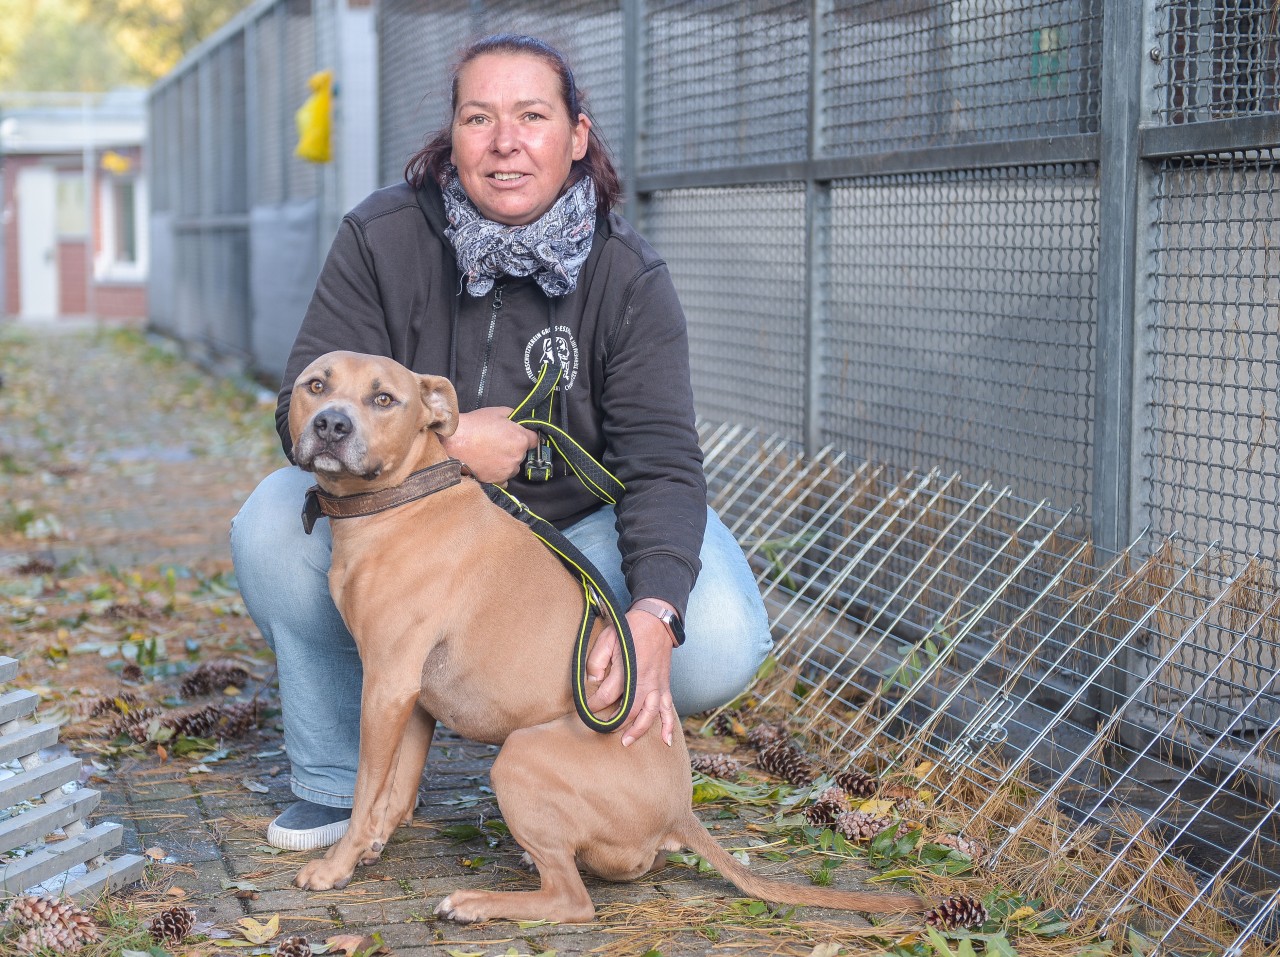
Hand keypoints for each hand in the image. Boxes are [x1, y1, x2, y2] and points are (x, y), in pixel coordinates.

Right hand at [440, 407, 537, 482]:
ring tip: (490, 455)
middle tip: (497, 443)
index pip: (535, 440)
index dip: (527, 436)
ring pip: (512, 467)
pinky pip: (503, 480)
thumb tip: (519, 420)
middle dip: (513, 449)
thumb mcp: (496, 412)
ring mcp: (507, 470)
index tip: (519, 436)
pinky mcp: (496, 480)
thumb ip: (513, 416)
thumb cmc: (474, 425)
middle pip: (522, 454)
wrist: (453, 442)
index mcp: (521, 439)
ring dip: (506, 462)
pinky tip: (488, 466)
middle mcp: (517, 457)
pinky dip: (498, 474)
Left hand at [585, 608, 675, 746]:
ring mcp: (657, 685)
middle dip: (615, 724)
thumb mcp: (606, 639)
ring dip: (639, 730)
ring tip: (627, 742)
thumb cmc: (630, 629)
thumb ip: (596, 661)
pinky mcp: (665, 686)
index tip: (586, 707)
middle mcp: (644, 681)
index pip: (606, 696)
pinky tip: (667, 741)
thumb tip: (593, 681)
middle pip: (629, 711)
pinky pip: (668, 709)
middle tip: (602, 729)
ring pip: (650, 714)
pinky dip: (669, 726)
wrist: (656, 621)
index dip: (594, 704)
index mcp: (627, 670)